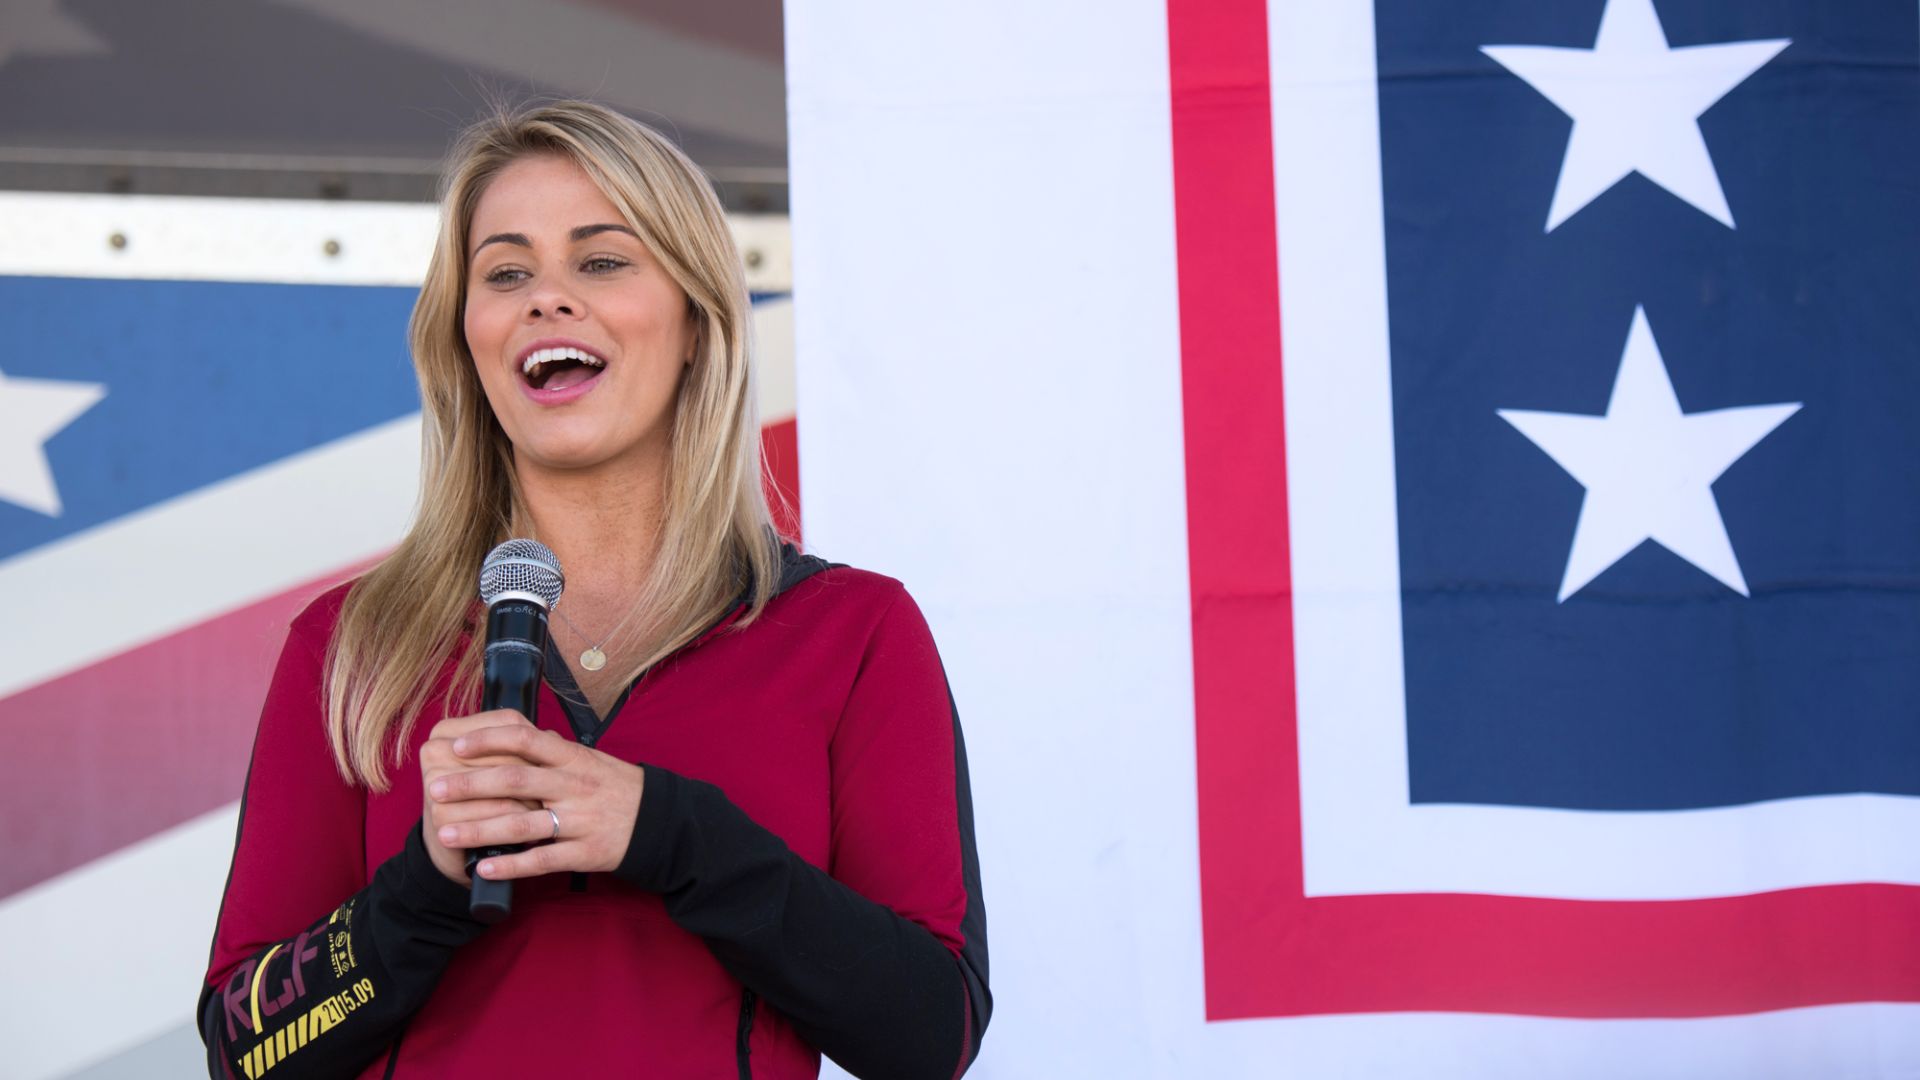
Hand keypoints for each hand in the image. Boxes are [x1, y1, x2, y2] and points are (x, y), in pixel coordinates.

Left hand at [427, 720, 646, 881]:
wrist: (660, 822)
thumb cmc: (617, 787)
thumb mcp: (590, 760)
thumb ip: (553, 751)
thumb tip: (514, 733)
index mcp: (574, 759)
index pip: (526, 740)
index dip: (488, 740)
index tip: (456, 744)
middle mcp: (574, 786)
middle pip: (515, 781)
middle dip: (470, 785)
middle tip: (435, 789)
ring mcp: (579, 821)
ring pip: (522, 824)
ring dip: (479, 829)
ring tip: (444, 832)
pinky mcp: (584, 853)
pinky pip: (541, 860)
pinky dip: (510, 865)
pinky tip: (483, 867)